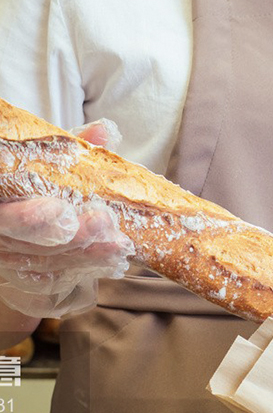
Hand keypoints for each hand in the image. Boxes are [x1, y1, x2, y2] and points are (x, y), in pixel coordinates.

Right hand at [0, 120, 133, 317]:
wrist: (24, 212)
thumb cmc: (34, 181)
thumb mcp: (45, 158)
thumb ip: (68, 147)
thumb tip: (104, 131)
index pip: (2, 214)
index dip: (27, 217)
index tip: (62, 210)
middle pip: (22, 243)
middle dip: (67, 237)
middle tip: (102, 223)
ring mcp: (7, 255)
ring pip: (41, 265)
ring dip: (85, 257)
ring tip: (121, 244)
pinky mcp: (26, 274)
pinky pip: (52, 281)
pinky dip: (84, 272)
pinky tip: (113, 264)